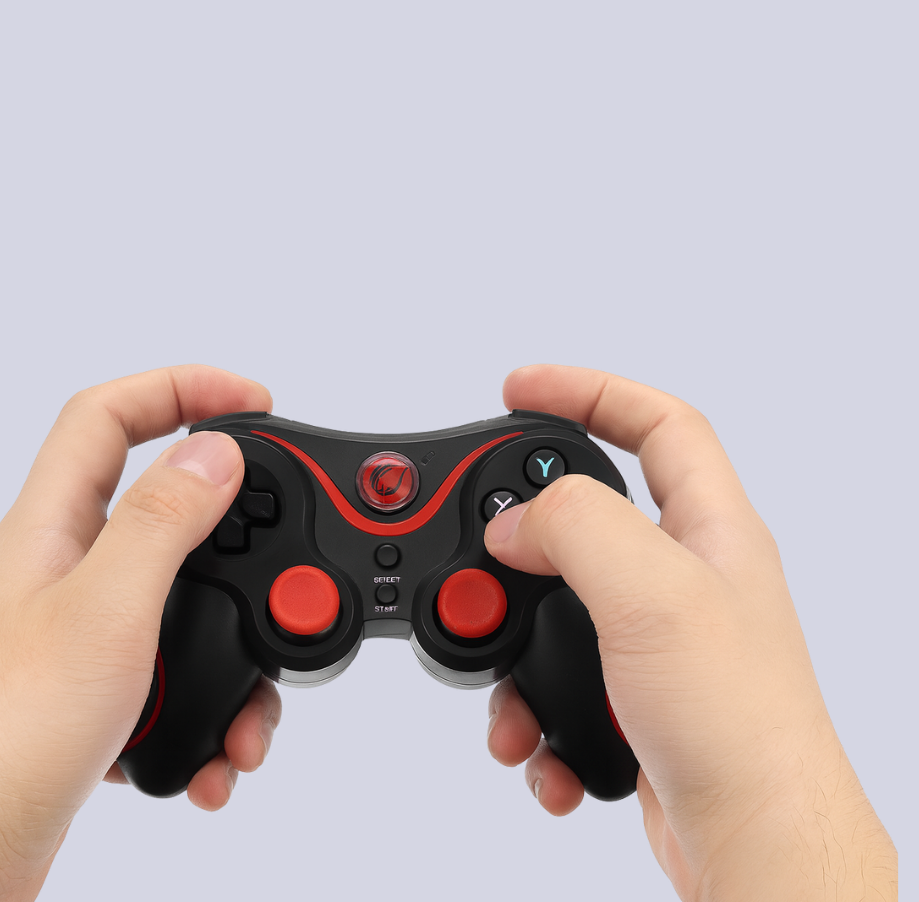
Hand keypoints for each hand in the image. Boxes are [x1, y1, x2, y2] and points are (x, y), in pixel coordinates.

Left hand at [0, 365, 281, 901]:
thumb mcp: (105, 611)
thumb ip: (163, 523)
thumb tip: (216, 450)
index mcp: (51, 525)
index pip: (110, 413)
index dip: (181, 385)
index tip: (253, 400)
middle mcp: (61, 569)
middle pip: (159, 502)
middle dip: (234, 526)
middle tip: (284, 543)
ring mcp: (75, 634)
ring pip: (179, 604)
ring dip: (232, 649)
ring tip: (251, 708)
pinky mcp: (90, 698)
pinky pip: (170, 679)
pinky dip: (208, 712)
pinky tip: (213, 753)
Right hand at [484, 365, 896, 901]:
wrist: (753, 845)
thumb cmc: (738, 722)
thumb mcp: (650, 590)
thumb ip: (574, 526)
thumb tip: (514, 524)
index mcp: (710, 527)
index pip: (656, 421)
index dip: (588, 389)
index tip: (520, 386)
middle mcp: (689, 576)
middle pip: (593, 510)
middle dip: (527, 528)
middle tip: (480, 537)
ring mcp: (662, 641)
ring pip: (563, 605)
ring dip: (515, 641)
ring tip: (500, 679)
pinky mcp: (635, 700)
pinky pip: (560, 683)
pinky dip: (531, 710)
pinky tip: (537, 743)